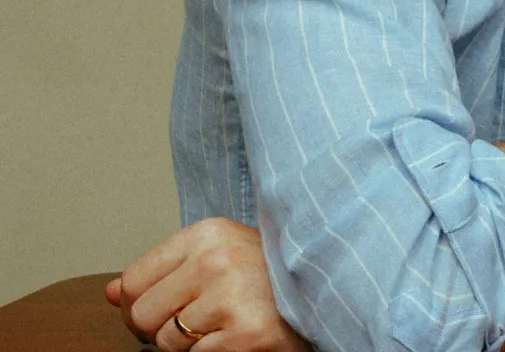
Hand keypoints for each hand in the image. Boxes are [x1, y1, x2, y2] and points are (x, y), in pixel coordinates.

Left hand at [105, 218, 306, 350]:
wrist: (325, 291)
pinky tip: (237, 337)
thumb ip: (163, 273)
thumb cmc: (265, 277)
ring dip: (189, 345)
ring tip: (222, 327)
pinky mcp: (246, 333)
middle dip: (158, 330)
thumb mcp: (216, 258)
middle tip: (192, 326)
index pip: (132, 280)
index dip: (137, 306)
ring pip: (167, 341)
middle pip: (142, 314)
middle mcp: (217, 259)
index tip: (164, 310)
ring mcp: (232, 295)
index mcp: (207, 234)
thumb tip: (109, 293)